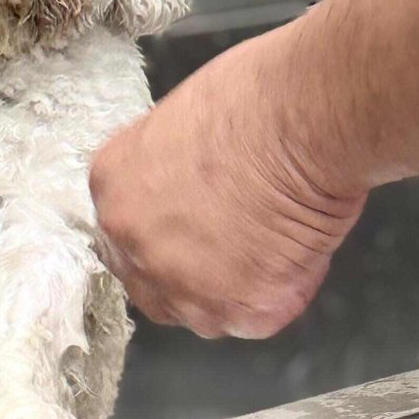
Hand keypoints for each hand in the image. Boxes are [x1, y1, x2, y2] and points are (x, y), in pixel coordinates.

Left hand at [89, 25, 367, 340]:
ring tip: (276, 239)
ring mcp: (181, 284)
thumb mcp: (179, 123)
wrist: (306, 117)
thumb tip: (186, 198)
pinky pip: (255, 319)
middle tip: (239, 243)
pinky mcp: (237, 309)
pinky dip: (282, 292)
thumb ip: (166, 175)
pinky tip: (298, 246)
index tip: (198, 230)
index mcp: (112, 187)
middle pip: (154, 285)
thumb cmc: (258, 99)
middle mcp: (132, 244)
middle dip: (193, 272)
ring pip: (203, 312)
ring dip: (235, 289)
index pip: (126, 237)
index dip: (168, 237)